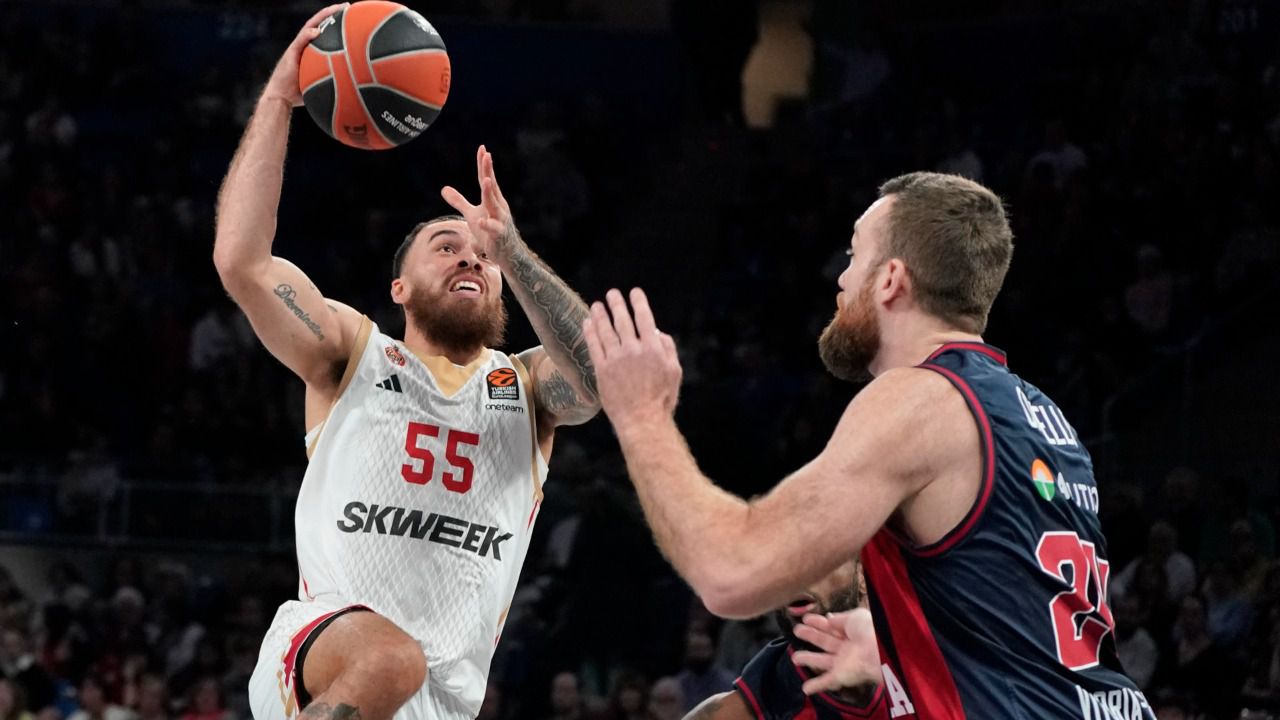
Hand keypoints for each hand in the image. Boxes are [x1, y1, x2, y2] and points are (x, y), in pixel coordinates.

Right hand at [262, 3, 348, 106]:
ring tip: (335, 10)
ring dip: (322, 17)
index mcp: (311, 50)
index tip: (350, 16)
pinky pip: (300, 41)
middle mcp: (304, 45)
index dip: (335, 23)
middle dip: (332, 13)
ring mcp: (296, 48)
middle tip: (347, 6)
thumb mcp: (320, 83)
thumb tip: (354, 86)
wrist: (281, 97)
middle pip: (319, 24)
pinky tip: (317, 31)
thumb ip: (332, 79)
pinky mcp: (290, 54)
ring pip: (310, 27)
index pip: (324, 31)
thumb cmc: (300, 93)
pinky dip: (308, 35)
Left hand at [441, 146, 518, 259]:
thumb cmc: (490, 232)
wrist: (507, 254)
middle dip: (488, 171)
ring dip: (490, 192)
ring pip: (494, 204)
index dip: (484, 165)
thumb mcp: (472, 215)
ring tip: (485, 180)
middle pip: (491, 186)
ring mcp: (500, 220)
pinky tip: (481, 221)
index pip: (487, 179)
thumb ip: (459, 201)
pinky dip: (487, 224)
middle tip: (487, 156)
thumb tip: (444, 189)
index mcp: (493, 200)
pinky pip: (493, 228)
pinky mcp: (499, 235)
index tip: (482, 148)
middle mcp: (499, 206)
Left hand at [583, 288, 681, 427]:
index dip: (639, 303)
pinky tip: (587, 323)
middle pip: (622, 320)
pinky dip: (590, 332)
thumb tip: (657, 332)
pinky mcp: (602, 370)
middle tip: (612, 294)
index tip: (634, 292)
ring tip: (597, 305)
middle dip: (617, 304)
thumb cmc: (661, 399)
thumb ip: (667, 348)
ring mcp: (616, 359)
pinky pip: (594, 346)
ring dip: (601, 315)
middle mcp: (633, 349)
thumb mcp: (674, 372)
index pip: (644, 318)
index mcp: (653, 348)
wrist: (642, 420)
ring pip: (606, 330)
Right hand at [791, 608, 881, 694]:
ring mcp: (843, 662)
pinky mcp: (841, 676)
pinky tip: (805, 688)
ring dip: (809, 659)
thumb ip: (840, 618)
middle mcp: (847, 647)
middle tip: (797, 630)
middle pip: (825, 641)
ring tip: (795, 657)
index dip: (818, 622)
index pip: (832, 626)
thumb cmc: (869, 631)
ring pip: (822, 661)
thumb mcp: (855, 616)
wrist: (878, 651)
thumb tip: (829, 618)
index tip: (805, 618)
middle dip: (810, 635)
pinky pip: (826, 682)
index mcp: (852, 631)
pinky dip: (815, 686)